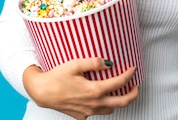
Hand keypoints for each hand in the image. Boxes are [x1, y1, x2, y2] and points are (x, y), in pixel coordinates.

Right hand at [23, 58, 137, 119]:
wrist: (41, 92)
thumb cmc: (56, 77)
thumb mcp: (75, 64)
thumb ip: (94, 63)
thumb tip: (109, 63)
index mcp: (94, 90)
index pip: (119, 83)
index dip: (129, 75)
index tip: (133, 69)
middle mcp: (93, 104)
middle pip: (121, 103)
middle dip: (132, 94)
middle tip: (135, 86)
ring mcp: (87, 112)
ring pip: (109, 109)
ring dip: (117, 101)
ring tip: (119, 92)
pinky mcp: (80, 116)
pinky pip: (96, 113)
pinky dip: (103, 106)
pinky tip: (99, 98)